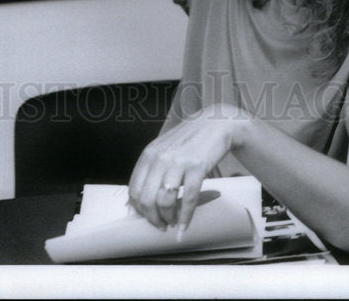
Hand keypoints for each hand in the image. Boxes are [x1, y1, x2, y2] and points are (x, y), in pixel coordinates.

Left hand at [127, 104, 250, 232]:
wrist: (214, 125)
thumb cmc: (188, 140)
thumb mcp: (163, 150)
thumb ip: (151, 169)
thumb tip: (141, 200)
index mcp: (149, 155)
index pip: (134, 190)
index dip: (140, 210)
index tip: (148, 218)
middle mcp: (160, 158)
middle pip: (147, 199)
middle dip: (153, 219)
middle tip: (161, 225)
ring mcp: (178, 162)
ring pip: (165, 201)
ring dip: (168, 218)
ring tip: (173, 223)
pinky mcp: (197, 167)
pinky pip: (188, 198)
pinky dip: (186, 217)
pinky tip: (185, 224)